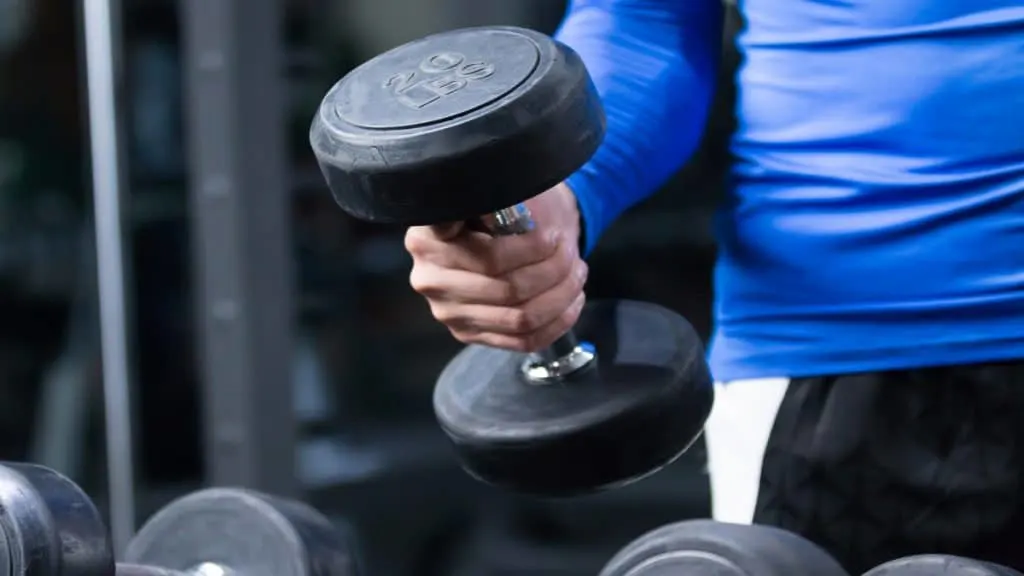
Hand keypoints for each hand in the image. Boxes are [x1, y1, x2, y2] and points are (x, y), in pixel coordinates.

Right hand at [405, 183, 587, 351]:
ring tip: (576, 272)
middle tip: (571, 251)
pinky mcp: (468, 334)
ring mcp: (448, 312)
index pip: (486, 254)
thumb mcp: (501, 191)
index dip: (528, 249)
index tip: (552, 235)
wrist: (493, 227)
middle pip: (507, 287)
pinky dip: (556, 321)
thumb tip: (526, 219)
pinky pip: (522, 339)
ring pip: (519, 316)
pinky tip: (572, 299)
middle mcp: (430, 279)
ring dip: (559, 295)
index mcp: (427, 239)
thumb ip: (503, 203)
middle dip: (553, 270)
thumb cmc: (502, 205)